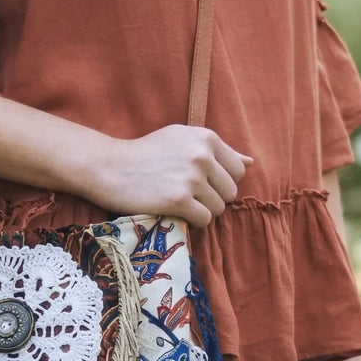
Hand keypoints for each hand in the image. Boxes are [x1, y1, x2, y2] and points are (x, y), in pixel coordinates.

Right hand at [86, 125, 252, 226]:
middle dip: (214, 199)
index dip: (221, 182)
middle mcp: (202, 156)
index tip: (200, 184)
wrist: (110, 167)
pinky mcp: (179, 200)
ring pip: (219, 208)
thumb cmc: (145, 153)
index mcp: (206, 138)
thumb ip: (218, 151)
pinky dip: (194, 222)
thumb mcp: (182, 140)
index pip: (237, 171)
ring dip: (203, 211)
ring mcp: (191, 178)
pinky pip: (204, 219)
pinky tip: (178, 213)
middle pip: (231, 192)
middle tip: (190, 197)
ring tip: (182, 205)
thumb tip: (250, 163)